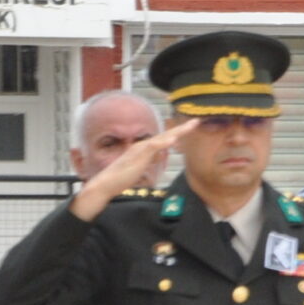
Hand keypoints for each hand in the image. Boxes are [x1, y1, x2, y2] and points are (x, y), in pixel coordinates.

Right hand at [69, 119, 198, 219]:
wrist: (107, 183)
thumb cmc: (121, 177)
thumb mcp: (141, 167)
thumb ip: (150, 159)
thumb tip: (158, 155)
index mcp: (144, 148)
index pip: (164, 139)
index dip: (177, 133)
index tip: (190, 128)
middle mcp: (143, 145)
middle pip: (166, 135)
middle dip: (181, 128)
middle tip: (196, 121)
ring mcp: (140, 149)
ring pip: (162, 138)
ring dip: (177, 132)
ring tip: (190, 126)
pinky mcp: (138, 156)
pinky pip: (153, 147)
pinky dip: (164, 142)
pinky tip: (174, 139)